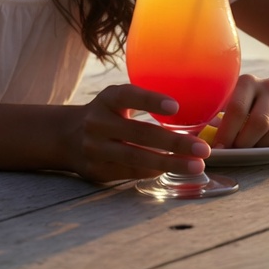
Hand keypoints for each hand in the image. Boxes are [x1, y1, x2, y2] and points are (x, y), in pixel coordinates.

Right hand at [63, 84, 210, 182]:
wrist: (66, 136)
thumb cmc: (106, 114)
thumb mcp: (115, 100)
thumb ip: (141, 101)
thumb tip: (188, 109)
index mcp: (106, 99)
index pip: (127, 96)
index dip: (150, 100)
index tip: (175, 106)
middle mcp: (98, 123)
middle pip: (138, 134)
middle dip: (174, 143)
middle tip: (202, 149)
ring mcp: (95, 149)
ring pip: (136, 158)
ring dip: (170, 163)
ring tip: (195, 166)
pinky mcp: (97, 170)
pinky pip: (130, 172)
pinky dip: (154, 171)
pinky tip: (173, 170)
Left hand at [213, 74, 268, 148]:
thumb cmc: (250, 102)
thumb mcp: (235, 97)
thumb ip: (221, 113)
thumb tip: (203, 137)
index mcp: (249, 81)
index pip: (237, 108)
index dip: (226, 131)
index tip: (218, 147)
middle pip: (258, 122)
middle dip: (244, 142)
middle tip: (234, 152)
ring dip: (260, 147)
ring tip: (249, 149)